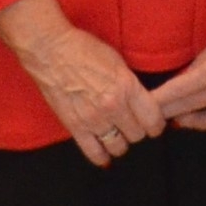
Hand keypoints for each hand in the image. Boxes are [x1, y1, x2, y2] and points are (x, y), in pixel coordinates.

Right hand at [0, 0, 164, 163]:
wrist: (50, 50)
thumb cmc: (83, 48)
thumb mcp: (117, 61)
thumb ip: (131, 84)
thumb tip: (142, 101)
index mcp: (127, 87)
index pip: (153, 120)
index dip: (156, 124)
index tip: (154, 123)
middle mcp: (113, 106)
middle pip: (138, 135)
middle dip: (138, 130)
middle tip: (132, 125)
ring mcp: (94, 118)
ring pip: (119, 146)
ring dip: (121, 142)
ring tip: (117, 135)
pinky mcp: (75, 126)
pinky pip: (94, 152)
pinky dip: (102, 157)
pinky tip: (105, 156)